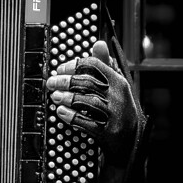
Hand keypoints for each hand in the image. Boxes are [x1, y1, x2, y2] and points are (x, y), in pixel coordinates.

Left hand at [45, 40, 137, 163]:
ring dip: (66, 98)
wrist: (131, 139)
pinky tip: (61, 112)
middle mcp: (118, 96)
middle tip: (51, 83)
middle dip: (64, 81)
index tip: (60, 68)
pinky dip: (71, 116)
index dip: (74, 65)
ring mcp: (115, 115)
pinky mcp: (108, 132)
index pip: (95, 65)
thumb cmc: (118, 107)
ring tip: (55, 97)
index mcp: (118, 81)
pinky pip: (86, 122)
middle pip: (87, 82)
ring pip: (86, 101)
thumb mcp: (115, 85)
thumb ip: (105, 64)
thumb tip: (99, 43)